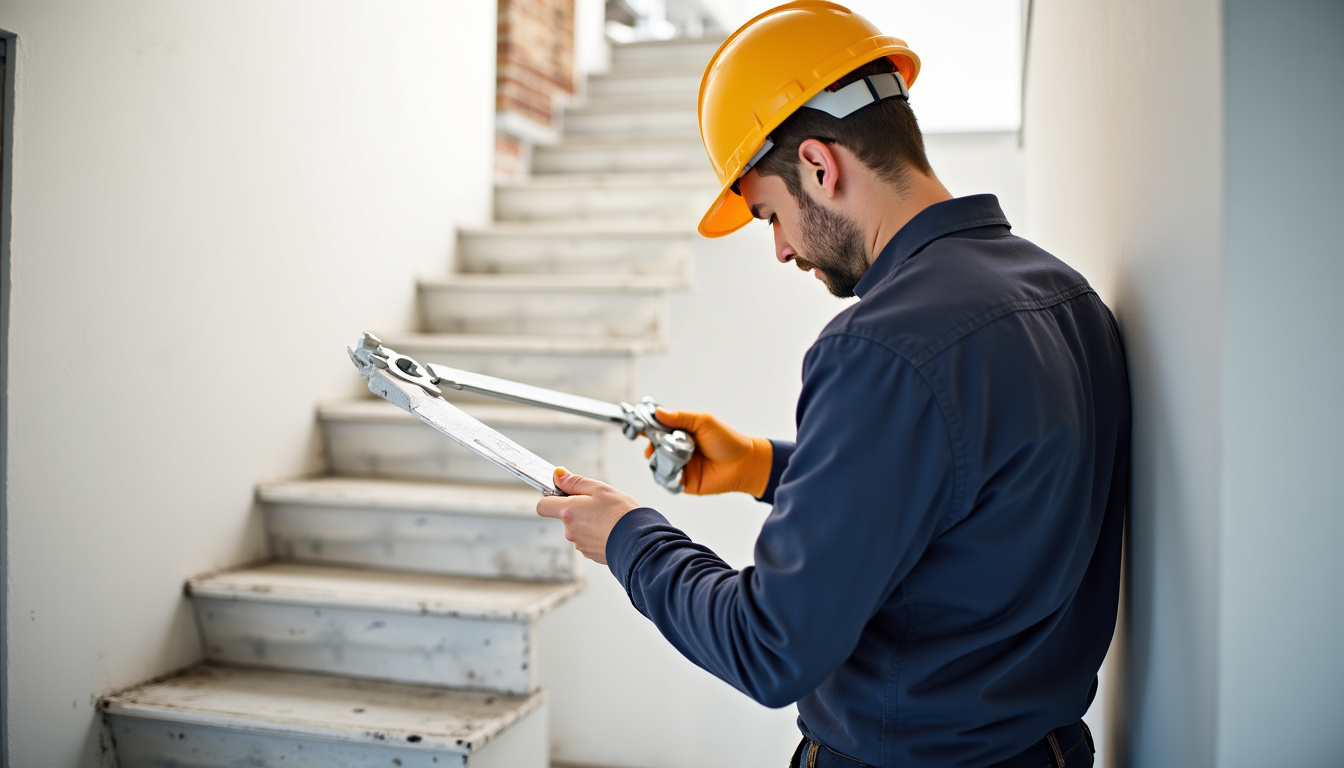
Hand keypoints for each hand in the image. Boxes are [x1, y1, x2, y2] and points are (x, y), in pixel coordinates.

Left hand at [536, 468, 641, 564]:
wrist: (639, 541)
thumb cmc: (621, 513)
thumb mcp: (599, 489)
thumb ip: (575, 482)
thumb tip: (558, 476)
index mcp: (568, 511)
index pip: (543, 506)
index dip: (550, 498)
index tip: (563, 493)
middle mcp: (570, 530)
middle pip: (565, 516)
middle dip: (578, 509)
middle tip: (598, 504)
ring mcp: (580, 544)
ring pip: (579, 529)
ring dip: (589, 522)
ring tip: (608, 518)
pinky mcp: (591, 554)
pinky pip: (589, 540)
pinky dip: (597, 535)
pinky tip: (611, 530)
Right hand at [646, 409, 772, 496]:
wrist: (743, 464)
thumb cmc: (727, 441)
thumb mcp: (703, 422)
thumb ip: (680, 418)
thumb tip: (658, 412)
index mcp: (680, 432)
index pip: (657, 428)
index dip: (645, 426)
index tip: (636, 424)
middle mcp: (676, 448)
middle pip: (652, 446)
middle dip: (652, 444)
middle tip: (657, 442)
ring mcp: (678, 465)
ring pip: (655, 463)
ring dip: (661, 458)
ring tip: (676, 455)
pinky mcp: (681, 482)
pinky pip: (665, 479)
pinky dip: (667, 474)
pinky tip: (678, 469)